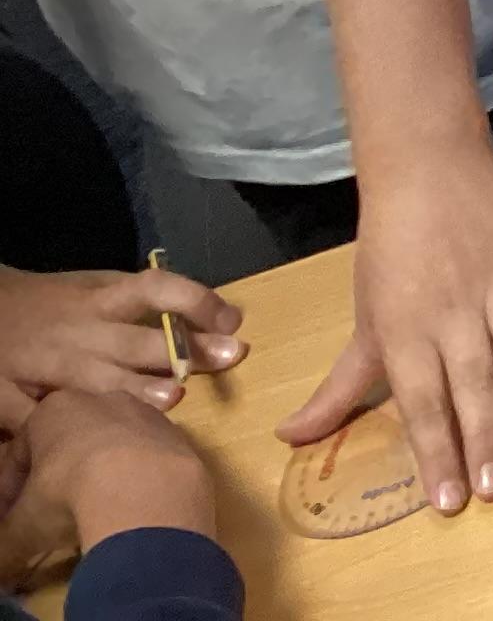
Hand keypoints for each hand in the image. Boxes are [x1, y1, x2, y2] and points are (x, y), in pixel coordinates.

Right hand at [0, 266, 242, 426]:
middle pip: (133, 341)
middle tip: (226, 359)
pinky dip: (63, 431)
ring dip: (134, 390)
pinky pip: (37, 417)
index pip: (155, 288)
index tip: (232, 320)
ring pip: (93, 381)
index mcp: (101, 298)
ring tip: (173, 400)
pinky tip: (91, 444)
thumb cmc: (53, 301)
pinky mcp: (8, 396)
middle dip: (180, 352)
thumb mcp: (94, 286)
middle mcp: (78, 331)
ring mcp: (44, 365)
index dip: (195, 300)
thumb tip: (208, 323)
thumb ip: (139, 304)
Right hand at [0, 387, 216, 589]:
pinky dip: (139, 480)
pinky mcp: (180, 435)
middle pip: (72, 441)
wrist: (146, 491)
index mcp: (54, 410)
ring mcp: (147, 414)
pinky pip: (150, 458)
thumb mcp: (22, 527)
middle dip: (60, 475)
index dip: (13, 487)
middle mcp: (104, 399)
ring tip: (96, 512)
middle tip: (54, 513)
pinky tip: (133, 508)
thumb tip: (4, 568)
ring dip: (104, 475)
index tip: (13, 516)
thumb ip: (9, 540)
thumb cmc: (68, 495)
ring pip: (115, 445)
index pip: (21, 450)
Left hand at [274, 156, 492, 515]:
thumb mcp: (363, 319)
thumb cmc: (390, 249)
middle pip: (471, 382)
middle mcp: (451, 310)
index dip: (434, 452)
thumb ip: (339, 386)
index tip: (449, 501)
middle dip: (483, 437)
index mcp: (404, 329)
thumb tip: (290, 440)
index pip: (421, 401)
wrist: (425, 167)